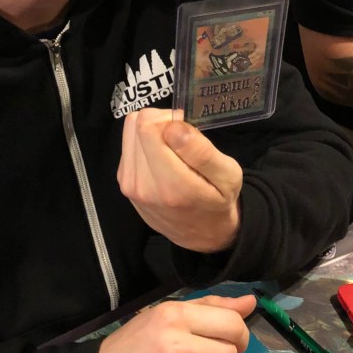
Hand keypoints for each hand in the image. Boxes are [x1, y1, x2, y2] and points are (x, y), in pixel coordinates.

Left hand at [117, 108, 241, 251]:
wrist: (201, 233)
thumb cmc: (218, 200)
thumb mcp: (229, 175)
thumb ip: (201, 151)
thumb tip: (172, 127)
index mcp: (172, 184)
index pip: (148, 127)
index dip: (171, 119)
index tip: (189, 133)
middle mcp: (143, 185)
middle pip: (137, 124)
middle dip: (162, 123)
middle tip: (183, 140)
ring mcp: (129, 184)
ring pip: (130, 130)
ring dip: (152, 133)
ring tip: (173, 150)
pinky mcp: (123, 181)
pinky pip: (128, 144)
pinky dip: (145, 144)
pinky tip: (162, 159)